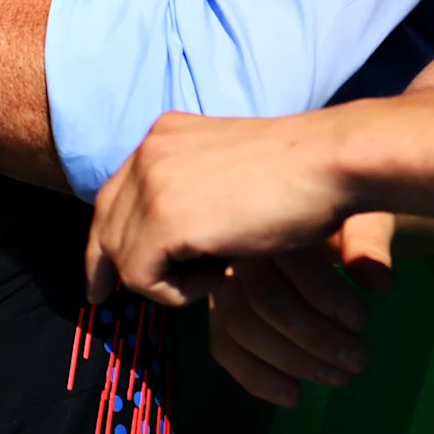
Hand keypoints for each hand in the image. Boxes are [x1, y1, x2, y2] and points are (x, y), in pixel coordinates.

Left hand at [86, 108, 355, 309]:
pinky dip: (177, 291)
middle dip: (108, 266)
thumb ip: (194, 191)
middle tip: (107, 299)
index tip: (105, 275)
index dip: (108, 238)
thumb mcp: (229, 174)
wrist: (328, 164)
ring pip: (122, 255)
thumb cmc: (299, 176)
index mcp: (166, 134)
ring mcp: (153, 182)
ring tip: (216, 271)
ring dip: (165, 278)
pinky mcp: (164, 220)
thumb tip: (167, 237)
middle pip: (104, 223)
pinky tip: (220, 275)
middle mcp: (150, 150)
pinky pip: (141, 277)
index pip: (115, 193)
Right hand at [208, 211, 393, 406]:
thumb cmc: (346, 218)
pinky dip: (256, 377)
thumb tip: (379, 284)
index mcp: (271, 210)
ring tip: (340, 377)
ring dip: (293, 361)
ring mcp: (220, 278)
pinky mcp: (218, 308)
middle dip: (315, 338)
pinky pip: (223, 345)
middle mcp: (236, 243)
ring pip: (240, 326)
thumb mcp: (366, 215)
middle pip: (262, 299)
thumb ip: (369, 242)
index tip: (362, 321)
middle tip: (360, 361)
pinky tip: (294, 396)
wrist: (326, 221)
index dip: (326, 295)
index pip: (288, 259)